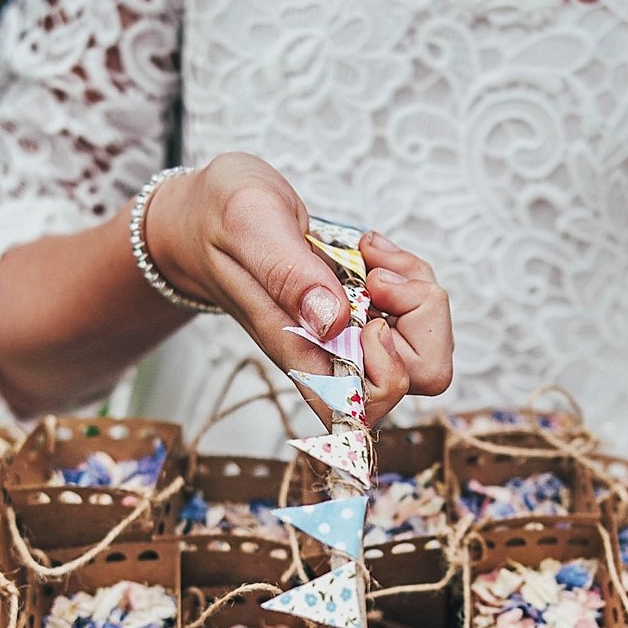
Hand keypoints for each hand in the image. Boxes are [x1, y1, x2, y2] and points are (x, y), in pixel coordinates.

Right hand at [143, 153, 453, 427]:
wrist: (201, 221)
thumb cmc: (217, 222)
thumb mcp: (248, 223)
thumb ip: (287, 272)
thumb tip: (333, 323)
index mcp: (300, 352)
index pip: (366, 406)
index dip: (390, 363)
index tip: (368, 300)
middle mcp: (331, 355)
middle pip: (418, 379)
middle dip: (423, 320)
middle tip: (380, 275)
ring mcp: (350, 337)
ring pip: (426, 346)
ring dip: (419, 293)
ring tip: (374, 257)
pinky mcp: (361, 315)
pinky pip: (416, 313)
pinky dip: (409, 277)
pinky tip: (372, 252)